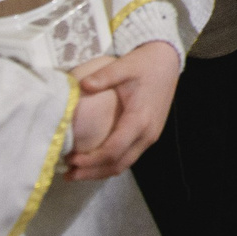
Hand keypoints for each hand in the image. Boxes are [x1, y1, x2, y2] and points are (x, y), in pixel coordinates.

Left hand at [68, 41, 180, 179]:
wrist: (167, 61)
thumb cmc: (145, 64)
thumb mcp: (124, 66)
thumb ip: (104, 76)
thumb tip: (81, 85)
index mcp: (140, 120)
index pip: (113, 150)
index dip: (91, 160)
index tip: (70, 159)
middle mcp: (147, 134)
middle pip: (118, 164)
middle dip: (92, 172)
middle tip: (68, 174)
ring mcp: (150, 136)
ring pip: (124, 164)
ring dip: (101, 171)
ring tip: (77, 172)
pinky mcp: (149, 135)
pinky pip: (129, 156)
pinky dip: (111, 163)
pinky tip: (95, 160)